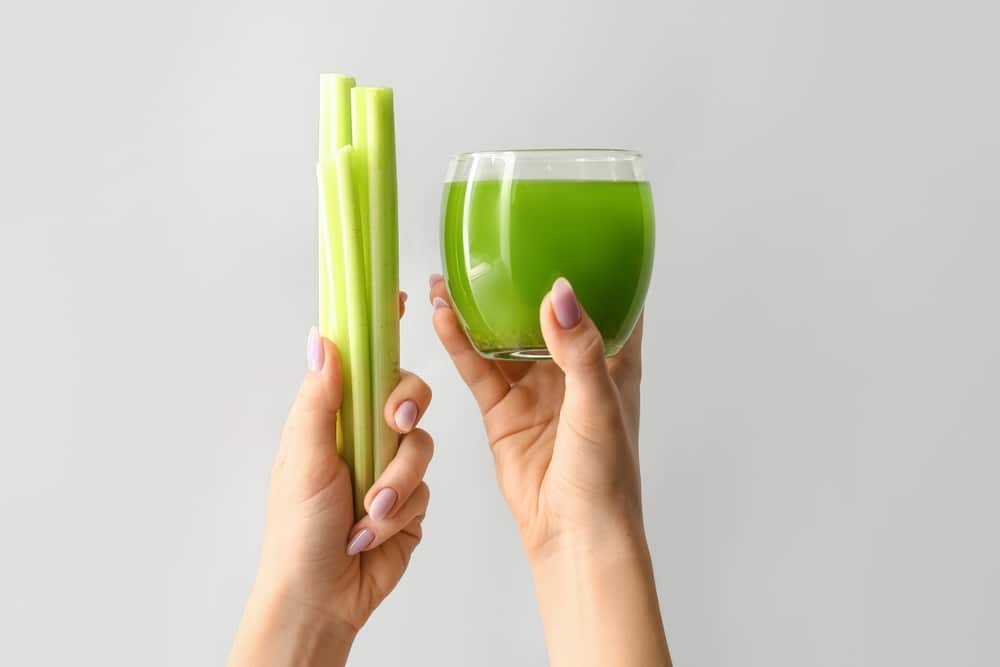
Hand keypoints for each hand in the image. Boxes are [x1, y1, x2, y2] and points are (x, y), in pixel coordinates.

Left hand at [229, 294, 433, 666]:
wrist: (321, 597)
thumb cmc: (296, 532)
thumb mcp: (305, 459)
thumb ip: (319, 400)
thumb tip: (322, 340)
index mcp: (332, 417)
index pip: (361, 361)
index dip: (380, 328)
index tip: (397, 296)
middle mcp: (364, 434)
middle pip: (407, 393)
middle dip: (405, 410)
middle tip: (394, 424)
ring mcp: (390, 466)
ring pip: (421, 445)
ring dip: (395, 483)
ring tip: (366, 514)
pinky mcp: (410, 500)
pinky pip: (426, 488)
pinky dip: (400, 512)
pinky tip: (372, 532)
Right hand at [430, 275, 669, 666]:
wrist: (572, 533)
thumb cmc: (605, 476)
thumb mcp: (599, 403)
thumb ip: (579, 347)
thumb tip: (560, 292)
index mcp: (612, 359)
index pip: (613, 298)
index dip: (599, 262)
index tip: (577, 223)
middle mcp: (572, 367)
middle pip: (544, 310)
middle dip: (520, 278)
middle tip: (494, 243)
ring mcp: (535, 387)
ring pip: (502, 335)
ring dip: (479, 307)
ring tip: (450, 273)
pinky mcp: (502, 410)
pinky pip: (478, 367)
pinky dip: (459, 343)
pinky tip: (442, 317)